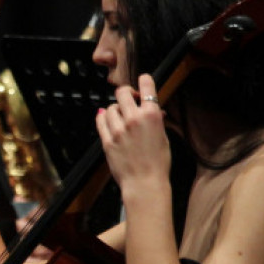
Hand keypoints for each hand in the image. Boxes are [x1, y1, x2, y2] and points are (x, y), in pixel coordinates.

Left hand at [95, 74, 170, 195]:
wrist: (145, 183)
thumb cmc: (158, 163)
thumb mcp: (163, 137)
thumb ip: (155, 121)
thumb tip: (154, 111)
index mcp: (152, 116)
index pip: (146, 87)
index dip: (144, 81)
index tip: (142, 81)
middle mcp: (134, 119)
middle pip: (122, 93)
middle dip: (125, 94)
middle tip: (128, 100)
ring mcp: (118, 130)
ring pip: (110, 108)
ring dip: (115, 109)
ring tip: (120, 117)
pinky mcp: (107, 140)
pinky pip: (100, 121)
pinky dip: (103, 117)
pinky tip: (106, 118)